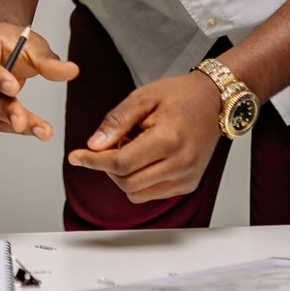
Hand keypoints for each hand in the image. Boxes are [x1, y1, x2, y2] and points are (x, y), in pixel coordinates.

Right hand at [0, 23, 76, 140]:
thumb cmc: (10, 43)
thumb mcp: (33, 46)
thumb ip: (49, 62)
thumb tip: (71, 71)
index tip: (13, 89)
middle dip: (8, 109)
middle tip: (23, 123)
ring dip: (15, 122)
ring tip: (41, 129)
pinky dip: (8, 124)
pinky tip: (27, 127)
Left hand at [66, 71, 222, 201]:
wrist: (214, 101)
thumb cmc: (180, 96)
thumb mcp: (142, 97)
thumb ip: (116, 122)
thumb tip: (94, 145)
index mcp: (169, 140)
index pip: (121, 163)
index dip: (93, 161)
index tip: (75, 156)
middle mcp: (181, 164)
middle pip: (126, 182)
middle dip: (108, 167)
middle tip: (111, 143)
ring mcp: (187, 178)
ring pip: (136, 193)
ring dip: (123, 175)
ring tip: (132, 147)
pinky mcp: (188, 185)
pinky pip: (150, 194)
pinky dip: (138, 180)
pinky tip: (144, 158)